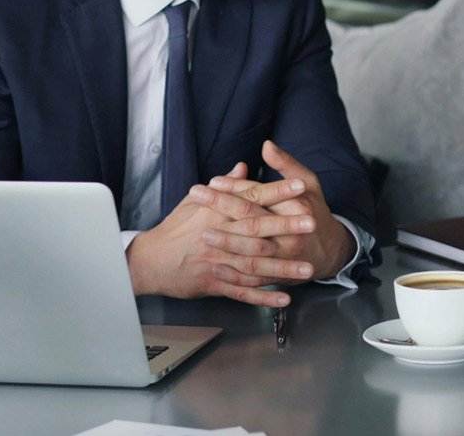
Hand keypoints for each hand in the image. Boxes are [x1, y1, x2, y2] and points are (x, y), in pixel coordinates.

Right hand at [125, 170, 311, 304]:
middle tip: (313, 223)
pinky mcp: (214, 283)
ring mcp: (217, 261)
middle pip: (257, 229)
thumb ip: (225, 186)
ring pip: (254, 264)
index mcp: (216, 211)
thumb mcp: (196, 202)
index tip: (301, 186)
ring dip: (283, 267)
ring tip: (308, 268)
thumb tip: (243, 166)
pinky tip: (284, 297)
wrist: (150, 260)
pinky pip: (242, 292)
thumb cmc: (175, 229)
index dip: (278, 192)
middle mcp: (218, 234)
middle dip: (287, 226)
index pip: (252, 197)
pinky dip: (263, 296)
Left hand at [202, 140, 355, 287]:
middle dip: (221, 208)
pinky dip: (235, 275)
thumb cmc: (314, 210)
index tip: (212, 181)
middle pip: (252, 220)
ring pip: (252, 251)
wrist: (330, 250)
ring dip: (226, 243)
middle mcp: (291, 232)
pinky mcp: (280, 275)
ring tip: (201, 234)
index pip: (260, 194)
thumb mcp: (308, 183)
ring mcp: (285, 257)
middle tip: (195, 198)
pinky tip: (215, 268)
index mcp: (296, 206)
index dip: (235, 187)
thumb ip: (287, 165)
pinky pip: (255, 277)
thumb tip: (266, 145)